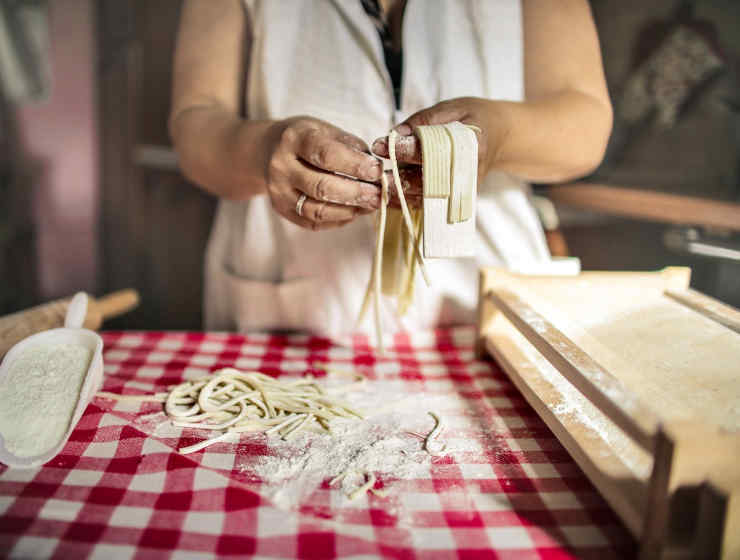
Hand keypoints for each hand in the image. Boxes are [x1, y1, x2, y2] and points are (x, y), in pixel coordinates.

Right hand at [264, 116, 382, 229]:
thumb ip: (351, 147)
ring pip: (317, 210)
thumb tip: (376, 170)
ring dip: (350, 210)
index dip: (355, 165)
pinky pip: (314, 223)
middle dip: (355, 193)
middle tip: (378, 195)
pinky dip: (339, 220)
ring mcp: (279, 192)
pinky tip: (354, 212)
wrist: (268, 151)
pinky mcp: (283, 210)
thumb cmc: (306, 139)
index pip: (326, 155)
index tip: (377, 171)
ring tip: (370, 205)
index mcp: (294, 139)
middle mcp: (281, 167)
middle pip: (321, 187)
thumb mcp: (326, 130)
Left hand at [372, 97, 495, 191]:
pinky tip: (388, 198)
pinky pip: (429, 205)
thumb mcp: (452, 108)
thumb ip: (424, 121)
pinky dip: (407, 202)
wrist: (499, 136)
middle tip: (374, 176)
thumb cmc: (473, 118)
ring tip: (377, 189)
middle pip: (428, 181)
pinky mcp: (456, 198)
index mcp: (471, 145)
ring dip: (400, 196)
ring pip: (427, 198)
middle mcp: (468, 172)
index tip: (379, 145)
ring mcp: (462, 189)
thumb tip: (394, 134)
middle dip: (398, 179)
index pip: (433, 150)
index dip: (404, 148)